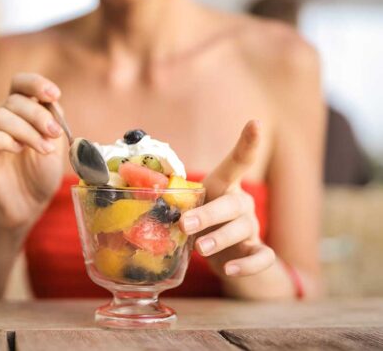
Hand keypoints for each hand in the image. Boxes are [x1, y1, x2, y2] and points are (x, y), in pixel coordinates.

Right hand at [0, 73, 65, 231]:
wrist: (30, 205)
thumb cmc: (42, 173)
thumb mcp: (57, 145)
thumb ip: (54, 122)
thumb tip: (51, 103)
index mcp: (23, 111)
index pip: (21, 83)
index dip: (35, 83)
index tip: (54, 94)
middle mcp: (3, 117)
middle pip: (14, 100)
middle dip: (39, 115)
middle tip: (54, 134)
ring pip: (0, 116)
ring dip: (27, 131)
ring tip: (44, 149)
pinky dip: (3, 140)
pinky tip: (17, 150)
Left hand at [180, 120, 274, 277]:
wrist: (225, 254)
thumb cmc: (201, 222)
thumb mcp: (188, 206)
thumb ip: (171, 198)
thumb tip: (130, 184)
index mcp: (224, 186)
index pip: (238, 162)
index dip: (248, 143)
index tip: (255, 122)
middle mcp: (241, 203)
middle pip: (232, 203)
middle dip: (208, 214)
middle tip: (185, 225)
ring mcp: (251, 227)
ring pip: (243, 228)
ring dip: (220, 238)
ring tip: (199, 249)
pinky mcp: (256, 251)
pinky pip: (262, 257)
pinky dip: (246, 265)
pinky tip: (228, 269)